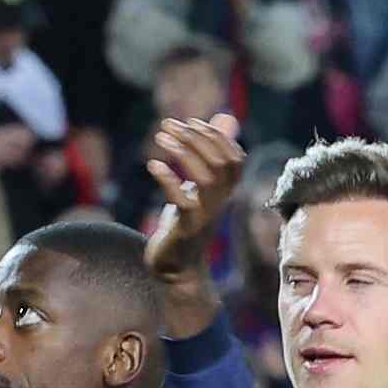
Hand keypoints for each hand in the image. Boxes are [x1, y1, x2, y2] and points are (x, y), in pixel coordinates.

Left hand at [137, 111, 245, 274]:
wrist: (177, 269)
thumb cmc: (186, 223)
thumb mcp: (199, 187)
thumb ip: (210, 154)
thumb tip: (225, 119)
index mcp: (225, 192)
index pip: (234, 158)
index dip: (215, 136)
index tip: (190, 122)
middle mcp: (220, 202)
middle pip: (220, 163)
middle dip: (195, 138)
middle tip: (167, 124)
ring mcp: (205, 215)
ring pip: (206, 178)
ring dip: (183, 152)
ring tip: (160, 137)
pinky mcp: (186, 228)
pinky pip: (182, 200)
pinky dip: (168, 179)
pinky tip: (153, 165)